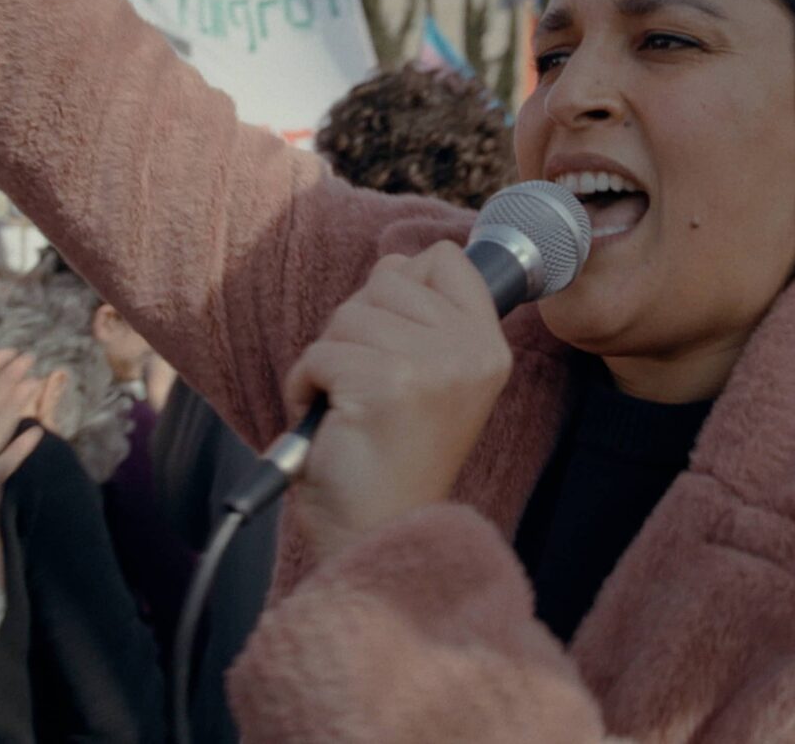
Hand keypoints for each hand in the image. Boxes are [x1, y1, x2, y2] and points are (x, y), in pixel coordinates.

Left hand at [284, 243, 512, 564]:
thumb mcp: (435, 380)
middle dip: (357, 330)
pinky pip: (317, 353)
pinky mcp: (384, 383)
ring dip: (329, 361)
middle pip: (386, 279)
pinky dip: (305, 386)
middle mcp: (469, 351)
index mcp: (489, 347)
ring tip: (352, 411)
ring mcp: (430, 365)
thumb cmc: (393, 460)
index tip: (395, 345)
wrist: (379, 535)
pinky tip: (333, 423)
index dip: (402, 288)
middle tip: (369, 390)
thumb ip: (426, 320)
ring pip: (346, 315)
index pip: (444, 259)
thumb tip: (393, 266)